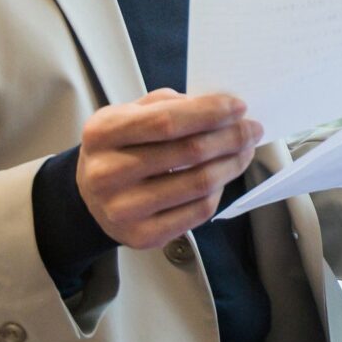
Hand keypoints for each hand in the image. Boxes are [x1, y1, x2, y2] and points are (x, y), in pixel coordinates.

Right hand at [77, 88, 265, 250]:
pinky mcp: (142, 235)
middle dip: (230, 137)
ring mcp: (123, 209)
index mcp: (102, 133)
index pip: (166, 121)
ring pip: (199, 183)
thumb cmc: (120, 147)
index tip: (238, 106)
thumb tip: (220, 108)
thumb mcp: (130, 114)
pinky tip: (223, 175)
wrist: (89, 195)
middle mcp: (107, 173)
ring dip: (232, 163)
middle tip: (252, 128)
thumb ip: (169, 105)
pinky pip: (198, 211)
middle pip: (189, 152)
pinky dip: (220, 190)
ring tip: (244, 149)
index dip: (209, 113)